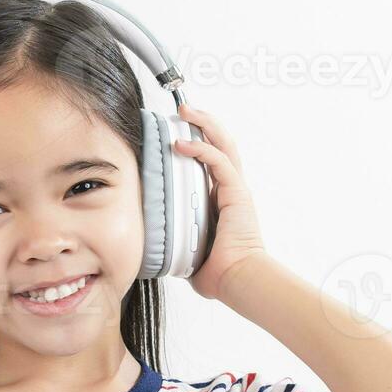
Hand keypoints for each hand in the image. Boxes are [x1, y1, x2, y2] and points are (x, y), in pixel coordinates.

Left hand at [175, 103, 267, 301]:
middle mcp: (231, 190)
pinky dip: (201, 150)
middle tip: (183, 111)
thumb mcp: (188, 249)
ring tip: (185, 112)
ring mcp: (236, 190)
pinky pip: (219, 162)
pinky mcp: (237, 193)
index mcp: (221, 200)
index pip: (211, 162)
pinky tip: (183, 144)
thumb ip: (176, 238)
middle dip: (202, 124)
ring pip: (223, 145)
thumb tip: (153, 244)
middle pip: (221, 145)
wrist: (237, 280)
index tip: (177, 133)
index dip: (198, 143)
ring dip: (204, 125)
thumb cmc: (219, 272)